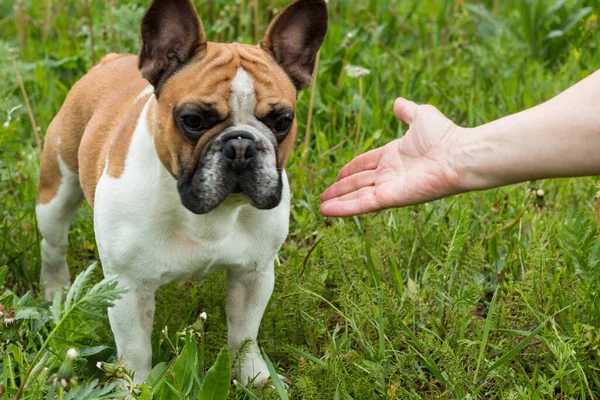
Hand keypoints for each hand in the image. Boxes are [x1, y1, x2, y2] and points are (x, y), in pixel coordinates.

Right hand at [320, 98, 464, 216]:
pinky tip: (327, 210)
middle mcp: (390, 174)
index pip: (366, 164)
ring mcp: (389, 188)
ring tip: (321, 206)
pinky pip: (363, 204)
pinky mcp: (390, 198)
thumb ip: (407, 111)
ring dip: (339, 201)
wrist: (458, 155)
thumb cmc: (444, 136)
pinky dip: (344, 208)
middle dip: (341, 189)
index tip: (338, 174)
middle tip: (324, 194)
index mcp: (394, 156)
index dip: (351, 169)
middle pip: (359, 182)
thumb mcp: (421, 116)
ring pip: (357, 195)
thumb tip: (398, 102)